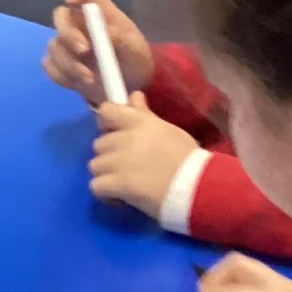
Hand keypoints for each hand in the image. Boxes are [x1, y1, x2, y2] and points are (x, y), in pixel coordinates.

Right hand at [43, 0, 154, 106]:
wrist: (130, 86)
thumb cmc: (135, 60)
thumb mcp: (135, 49)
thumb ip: (120, 38)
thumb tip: (104, 31)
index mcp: (100, 11)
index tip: (71, 0)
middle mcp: (79, 23)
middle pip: (60, 15)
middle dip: (69, 33)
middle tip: (84, 50)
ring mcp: (66, 44)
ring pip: (54, 46)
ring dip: (69, 63)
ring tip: (90, 79)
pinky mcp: (59, 64)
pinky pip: (50, 66)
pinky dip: (62, 75)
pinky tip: (78, 84)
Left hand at [88, 102, 199, 219]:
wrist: (196, 186)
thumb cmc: (187, 158)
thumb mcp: (168, 130)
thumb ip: (145, 115)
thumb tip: (133, 95)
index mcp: (139, 122)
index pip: (106, 111)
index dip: (106, 122)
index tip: (114, 132)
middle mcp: (124, 139)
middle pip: (99, 144)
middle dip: (109, 154)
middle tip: (126, 164)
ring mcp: (118, 162)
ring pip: (94, 166)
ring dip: (106, 174)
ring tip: (123, 181)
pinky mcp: (116, 184)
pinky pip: (95, 186)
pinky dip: (105, 193)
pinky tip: (119, 196)